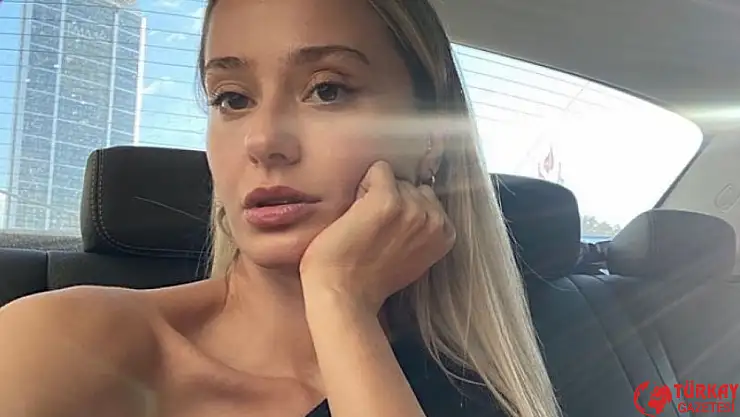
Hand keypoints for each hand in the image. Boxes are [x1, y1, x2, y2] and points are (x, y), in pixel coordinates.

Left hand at [299, 161, 455, 313]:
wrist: (344, 296)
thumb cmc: (369, 281)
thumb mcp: (412, 258)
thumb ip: (421, 232)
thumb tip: (413, 205)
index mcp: (445, 233)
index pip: (426, 197)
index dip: (404, 210)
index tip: (389, 234)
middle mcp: (434, 219)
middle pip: (411, 185)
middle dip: (393, 199)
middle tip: (374, 229)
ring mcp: (412, 209)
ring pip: (395, 178)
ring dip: (376, 191)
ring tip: (363, 223)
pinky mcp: (387, 201)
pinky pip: (378, 170)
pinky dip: (363, 184)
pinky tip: (355, 213)